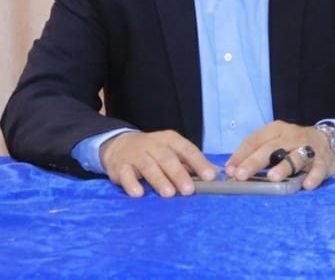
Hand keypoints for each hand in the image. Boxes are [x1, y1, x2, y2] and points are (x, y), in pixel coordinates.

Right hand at [98, 129, 216, 197]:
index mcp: (171, 140)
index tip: (210, 177)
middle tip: (189, 190)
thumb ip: (192, 162)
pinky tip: (139, 194)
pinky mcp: (120, 166)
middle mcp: (154, 145)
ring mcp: (136, 155)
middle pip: (168, 159)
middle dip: (179, 174)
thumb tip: (216, 173)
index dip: (199, 163)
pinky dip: (132, 184)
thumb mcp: (173, 151)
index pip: (188, 150)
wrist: (119, 145)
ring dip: (159, 180)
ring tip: (169, 194)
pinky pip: (126, 175)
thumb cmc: (153, 151)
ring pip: (148, 166)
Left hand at [225, 120, 334, 190]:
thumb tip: (231, 171)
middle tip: (242, 175)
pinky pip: (318, 169)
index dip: (241, 155)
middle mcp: (291, 136)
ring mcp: (308, 147)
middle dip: (255, 162)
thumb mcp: (274, 143)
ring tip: (273, 178)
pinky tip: (306, 185)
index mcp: (276, 130)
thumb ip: (254, 154)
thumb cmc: (293, 145)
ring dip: (284, 167)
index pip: (255, 140)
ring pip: (295, 157)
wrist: (328, 140)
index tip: (229, 171)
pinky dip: (313, 176)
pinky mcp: (323, 160)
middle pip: (272, 148)